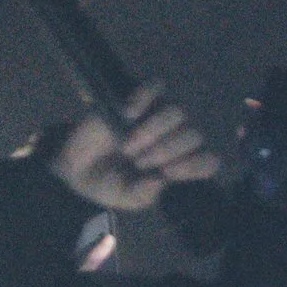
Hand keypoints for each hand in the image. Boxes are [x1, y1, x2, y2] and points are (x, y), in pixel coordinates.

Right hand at [52, 84, 221, 215]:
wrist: (77, 169)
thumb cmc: (110, 184)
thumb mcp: (127, 199)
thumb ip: (144, 194)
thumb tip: (159, 180)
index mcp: (180, 165)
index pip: (209, 161)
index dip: (195, 165)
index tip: (168, 172)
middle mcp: (175, 138)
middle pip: (193, 135)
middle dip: (167, 150)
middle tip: (139, 163)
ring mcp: (158, 116)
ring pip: (177, 111)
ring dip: (155, 130)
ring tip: (129, 147)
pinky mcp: (138, 99)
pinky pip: (155, 87)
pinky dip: (144, 97)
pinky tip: (128, 113)